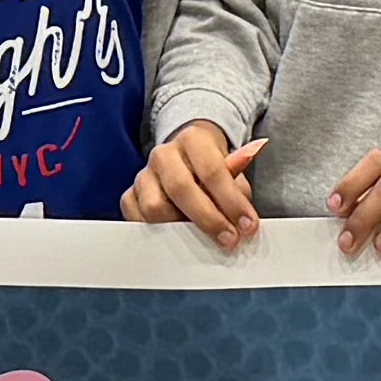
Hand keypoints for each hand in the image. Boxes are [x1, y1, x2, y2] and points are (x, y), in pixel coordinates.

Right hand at [128, 117, 263, 249]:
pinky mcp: (130, 195)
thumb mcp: (232, 170)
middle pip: (181, 189)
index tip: (248, 226)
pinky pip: (137, 217)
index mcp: (193, 140)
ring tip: (200, 236)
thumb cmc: (211, 170)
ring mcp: (144, 175)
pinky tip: (175, 236)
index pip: (211, 170)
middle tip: (229, 239)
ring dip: (179, 228)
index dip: (231, 202)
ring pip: (154, 207)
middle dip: (209, 219)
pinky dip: (156, 231)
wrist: (187, 159)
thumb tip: (250, 183)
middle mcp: (163, 155)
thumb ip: (238, 182)